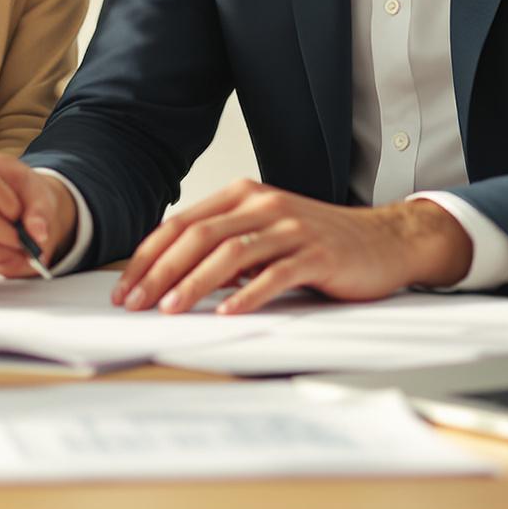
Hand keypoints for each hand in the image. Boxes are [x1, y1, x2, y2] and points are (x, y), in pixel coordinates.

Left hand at [113, 179, 472, 314]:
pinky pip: (276, 273)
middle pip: (200, 235)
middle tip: (135, 302)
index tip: (125, 286)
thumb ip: (224, 246)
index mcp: (244, 196)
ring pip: (231, 252)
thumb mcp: (264, 234)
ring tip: (170, 308)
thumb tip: (170, 275)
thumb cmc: (318, 242)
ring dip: (195, 282)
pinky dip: (247, 294)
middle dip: (160, 271)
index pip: (183, 223)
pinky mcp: (317, 254)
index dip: (149, 255)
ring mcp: (292, 228)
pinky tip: (227, 313)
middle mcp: (264, 205)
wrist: (382, 241)